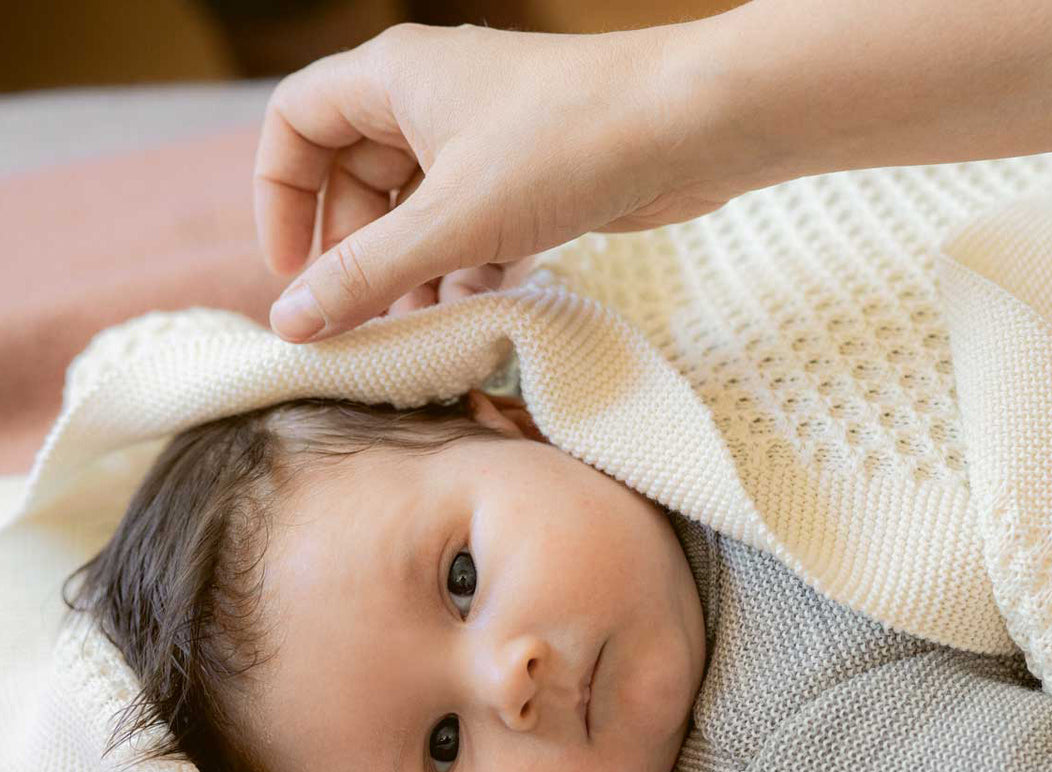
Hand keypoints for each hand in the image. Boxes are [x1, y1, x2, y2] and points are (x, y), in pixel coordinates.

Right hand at [253, 19, 748, 341]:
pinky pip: (471, 226)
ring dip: (415, 275)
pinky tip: (482, 311)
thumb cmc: (568, 145)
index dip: (279, 200)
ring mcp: (481, 137)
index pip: (296, 126)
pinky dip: (467, 269)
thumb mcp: (452, 220)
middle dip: (359, 256)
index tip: (292, 275)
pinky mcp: (527, 175)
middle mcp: (430, 99)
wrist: (691, 127)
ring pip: (418, 212)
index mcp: (392, 78)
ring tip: (428, 331)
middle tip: (366, 322)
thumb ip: (367, 274)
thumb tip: (292, 321)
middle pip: (356, 181)